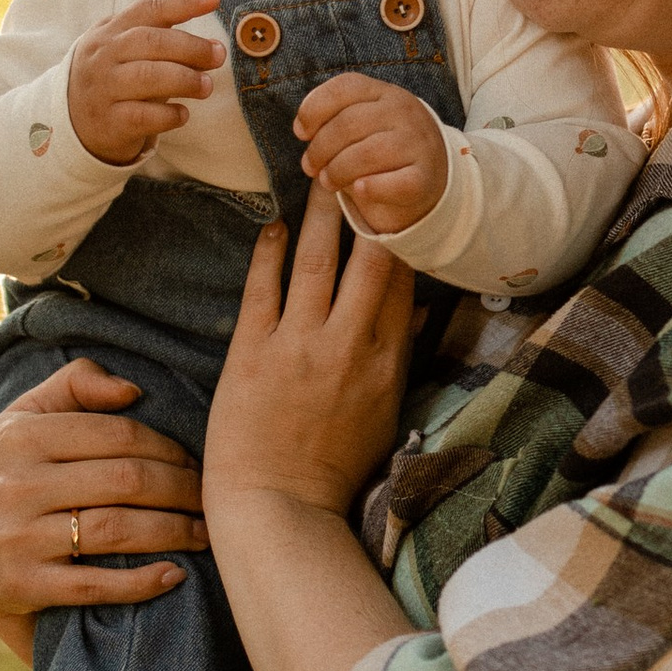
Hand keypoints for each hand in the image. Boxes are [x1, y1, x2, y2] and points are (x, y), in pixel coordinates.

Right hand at [0, 359, 207, 651]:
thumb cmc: (3, 476)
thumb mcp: (22, 419)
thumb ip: (73, 385)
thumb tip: (133, 390)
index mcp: (22, 436)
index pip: (120, 435)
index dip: (170, 450)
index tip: (197, 464)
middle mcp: (17, 485)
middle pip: (127, 480)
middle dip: (183, 489)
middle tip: (212, 499)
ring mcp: (18, 537)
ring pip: (118, 529)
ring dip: (175, 531)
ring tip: (205, 533)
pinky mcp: (22, 585)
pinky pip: (95, 585)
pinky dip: (141, 582)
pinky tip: (174, 574)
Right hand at [67, 0, 224, 165]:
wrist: (72, 121)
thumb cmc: (113, 78)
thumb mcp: (125, 50)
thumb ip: (161, 41)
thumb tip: (212, 47)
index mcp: (111, 31)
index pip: (149, 9)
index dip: (183, 2)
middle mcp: (104, 55)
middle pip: (150, 41)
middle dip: (190, 47)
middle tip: (218, 56)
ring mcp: (104, 88)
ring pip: (147, 77)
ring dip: (185, 79)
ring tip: (206, 86)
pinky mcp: (109, 121)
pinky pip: (143, 115)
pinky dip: (169, 114)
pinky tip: (183, 114)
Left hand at [206, 186, 416, 522]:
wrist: (278, 507)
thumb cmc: (333, 467)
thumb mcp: (384, 413)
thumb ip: (400, 356)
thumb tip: (418, 311)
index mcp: (385, 363)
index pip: (402, 283)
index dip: (402, 236)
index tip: (398, 199)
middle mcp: (348, 347)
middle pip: (368, 260)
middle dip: (367, 207)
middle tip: (364, 162)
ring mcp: (299, 347)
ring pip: (318, 262)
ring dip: (321, 213)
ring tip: (321, 172)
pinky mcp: (253, 352)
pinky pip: (263, 288)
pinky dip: (270, 252)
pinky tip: (274, 225)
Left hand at [294, 70, 450, 236]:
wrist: (432, 178)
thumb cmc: (384, 149)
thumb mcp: (364, 123)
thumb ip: (334, 118)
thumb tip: (303, 129)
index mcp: (385, 92)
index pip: (345, 87)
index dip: (314, 108)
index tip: (301, 132)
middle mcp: (404, 111)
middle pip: (348, 123)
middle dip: (320, 148)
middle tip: (310, 167)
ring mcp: (417, 143)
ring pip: (365, 154)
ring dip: (337, 171)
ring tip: (328, 181)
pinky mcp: (424, 177)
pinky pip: (392, 183)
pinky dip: (370, 188)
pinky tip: (359, 189)